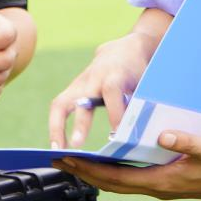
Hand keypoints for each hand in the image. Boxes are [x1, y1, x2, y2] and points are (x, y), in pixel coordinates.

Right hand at [48, 32, 155, 148]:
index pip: (112, 91)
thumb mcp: (144, 85)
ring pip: (60, 103)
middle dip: (80, 123)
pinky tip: (58, 145)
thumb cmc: (139, 72)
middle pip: (82, 99)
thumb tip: (134, 137)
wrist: (125, 50)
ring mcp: (80, 83)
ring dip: (56, 128)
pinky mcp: (72, 89)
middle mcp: (94, 78)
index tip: (117, 136)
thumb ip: (137, 106)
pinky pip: (59, 107)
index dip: (114, 113)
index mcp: (116, 74)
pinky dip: (56, 127)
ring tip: (57, 150)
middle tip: (77, 145)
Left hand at [56, 130, 200, 200]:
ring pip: (118, 183)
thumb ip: (187, 141)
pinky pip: (129, 179)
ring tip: (73, 161)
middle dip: (83, 172)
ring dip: (95, 173)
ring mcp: (159, 186)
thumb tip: (162, 136)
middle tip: (58, 161)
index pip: (116, 178)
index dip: (90, 170)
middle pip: (110, 183)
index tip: (69, 161)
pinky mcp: (164, 181)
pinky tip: (104, 162)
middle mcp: (155, 187)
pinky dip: (112, 172)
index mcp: (161, 181)